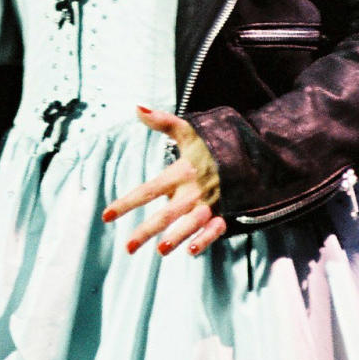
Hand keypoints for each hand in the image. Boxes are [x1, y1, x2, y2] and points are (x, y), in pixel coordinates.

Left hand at [102, 106, 226, 256]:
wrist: (252, 152)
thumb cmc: (212, 144)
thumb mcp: (188, 131)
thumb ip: (162, 122)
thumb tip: (136, 107)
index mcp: (181, 173)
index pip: (148, 190)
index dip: (127, 203)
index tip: (106, 216)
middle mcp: (193, 191)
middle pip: (166, 213)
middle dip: (147, 230)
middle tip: (127, 247)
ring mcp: (210, 203)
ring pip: (191, 223)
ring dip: (178, 236)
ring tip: (161, 250)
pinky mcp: (226, 212)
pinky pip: (216, 228)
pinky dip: (206, 239)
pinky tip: (192, 251)